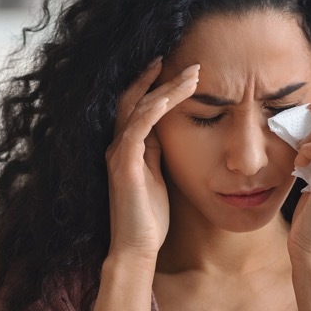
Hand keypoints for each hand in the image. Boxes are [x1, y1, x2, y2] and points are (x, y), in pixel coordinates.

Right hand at [105, 58, 199, 264]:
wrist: (134, 248)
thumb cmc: (149, 218)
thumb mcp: (157, 176)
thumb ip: (157, 152)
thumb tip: (168, 130)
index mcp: (126, 147)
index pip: (136, 105)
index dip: (153, 84)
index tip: (176, 67)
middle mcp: (118, 145)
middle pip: (134, 98)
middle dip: (159, 77)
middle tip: (187, 61)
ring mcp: (119, 153)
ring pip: (139, 107)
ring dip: (166, 88)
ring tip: (192, 74)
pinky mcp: (124, 165)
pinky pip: (138, 128)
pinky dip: (155, 109)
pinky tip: (171, 98)